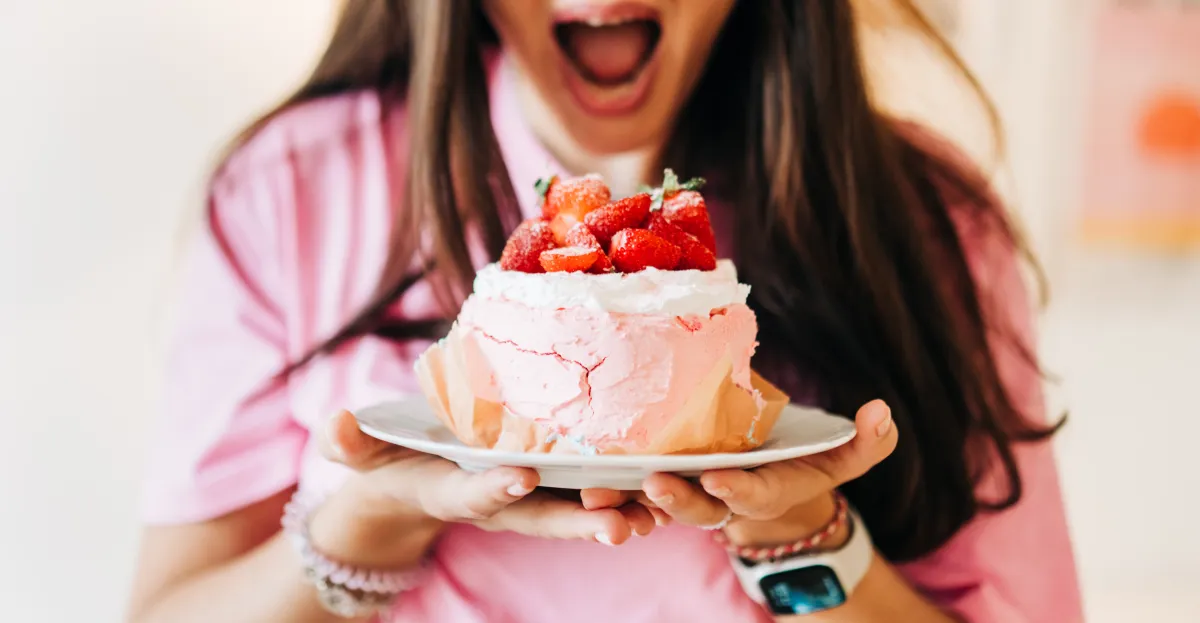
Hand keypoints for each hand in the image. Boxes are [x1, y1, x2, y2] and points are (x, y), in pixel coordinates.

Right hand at [307, 410, 656, 568]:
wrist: (410, 491)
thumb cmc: (388, 464)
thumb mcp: (361, 453)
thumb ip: (347, 441)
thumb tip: (336, 421)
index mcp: (452, 489)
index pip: (472, 493)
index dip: (494, 488)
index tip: (521, 476)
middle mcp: (497, 502)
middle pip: (539, 519)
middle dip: (576, 522)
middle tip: (618, 525)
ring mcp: (524, 501)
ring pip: (573, 514)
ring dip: (614, 517)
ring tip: (658, 515)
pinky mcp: (547, 491)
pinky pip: (588, 498)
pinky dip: (625, 500)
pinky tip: (666, 493)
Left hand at [582, 400, 896, 546]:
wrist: (762, 474)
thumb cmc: (802, 461)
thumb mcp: (839, 456)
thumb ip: (865, 442)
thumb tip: (882, 412)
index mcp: (761, 491)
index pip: (748, 495)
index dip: (735, 491)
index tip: (719, 479)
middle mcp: (718, 499)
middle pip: (693, 508)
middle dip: (673, 500)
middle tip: (651, 484)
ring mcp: (684, 494)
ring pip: (652, 506)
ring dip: (624, 503)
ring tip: (596, 492)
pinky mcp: (655, 482)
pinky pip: (628, 491)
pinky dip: (607, 489)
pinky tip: (576, 476)